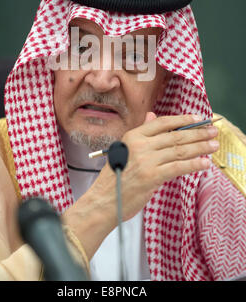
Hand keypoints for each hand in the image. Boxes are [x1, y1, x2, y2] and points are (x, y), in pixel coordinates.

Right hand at [63, 113, 218, 258]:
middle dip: (197, 133)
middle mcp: (140, 145)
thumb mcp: (125, 149)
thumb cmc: (115, 177)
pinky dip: (194, 165)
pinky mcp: (152, 176)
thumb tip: (152, 116)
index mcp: (133, 136)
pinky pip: (178, 167)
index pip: (162, 123)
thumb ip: (141, 134)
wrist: (104, 200)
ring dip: (200, 147)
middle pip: (175, 136)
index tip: (198, 118)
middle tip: (213, 131)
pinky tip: (205, 163)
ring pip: (180, 150)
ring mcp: (146, 160)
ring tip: (213, 145)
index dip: (182, 119)